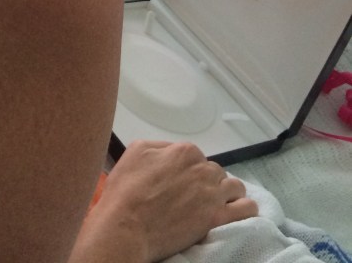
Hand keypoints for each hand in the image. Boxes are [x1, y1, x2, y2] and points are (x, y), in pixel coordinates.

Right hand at [76, 140, 257, 261]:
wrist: (126, 226)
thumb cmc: (126, 190)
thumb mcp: (136, 151)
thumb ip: (160, 147)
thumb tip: (172, 152)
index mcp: (184, 151)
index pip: (197, 157)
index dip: (189, 171)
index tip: (180, 184)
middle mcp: (203, 168)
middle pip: (216, 172)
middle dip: (207, 182)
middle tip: (192, 198)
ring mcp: (213, 194)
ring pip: (235, 188)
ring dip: (227, 194)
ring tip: (214, 206)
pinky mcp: (218, 218)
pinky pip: (247, 209)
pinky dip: (244, 210)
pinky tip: (234, 214)